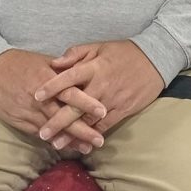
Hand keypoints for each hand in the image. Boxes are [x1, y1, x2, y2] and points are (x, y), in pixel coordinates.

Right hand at [0, 49, 105, 151]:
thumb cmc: (18, 62)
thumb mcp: (42, 61)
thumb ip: (63, 69)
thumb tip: (83, 73)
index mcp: (48, 79)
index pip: (71, 93)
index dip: (87, 103)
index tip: (103, 111)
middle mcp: (39, 98)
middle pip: (64, 116)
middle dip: (83, 130)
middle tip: (99, 140)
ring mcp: (29, 111)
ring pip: (53, 129)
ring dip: (70, 140)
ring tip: (86, 148)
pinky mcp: (20, 121)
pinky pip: (39, 133)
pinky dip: (53, 140)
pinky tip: (64, 147)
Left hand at [35, 40, 164, 134]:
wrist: (154, 60)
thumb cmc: (123, 52)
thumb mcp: (98, 46)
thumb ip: (75, 54)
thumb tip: (53, 63)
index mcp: (94, 67)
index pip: (69, 77)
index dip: (52, 87)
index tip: (36, 96)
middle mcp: (101, 85)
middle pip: (76, 105)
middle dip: (58, 121)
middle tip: (42, 133)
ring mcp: (112, 100)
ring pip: (89, 120)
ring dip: (72, 133)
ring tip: (56, 144)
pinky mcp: (123, 110)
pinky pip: (105, 126)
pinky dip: (92, 136)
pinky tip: (81, 144)